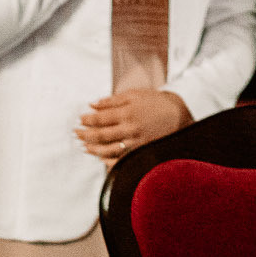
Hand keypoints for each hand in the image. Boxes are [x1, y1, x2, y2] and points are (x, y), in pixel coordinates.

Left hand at [76, 87, 192, 162]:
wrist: (179, 114)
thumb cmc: (156, 102)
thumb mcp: (134, 95)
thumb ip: (112, 101)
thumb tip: (92, 104)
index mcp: (127, 113)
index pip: (101, 119)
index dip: (88, 120)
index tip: (80, 119)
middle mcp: (130, 129)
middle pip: (102, 135)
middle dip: (86, 135)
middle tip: (76, 133)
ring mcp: (136, 143)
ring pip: (109, 149)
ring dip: (94, 149)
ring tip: (85, 147)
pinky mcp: (142, 152)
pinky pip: (122, 160)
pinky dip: (109, 161)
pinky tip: (101, 158)